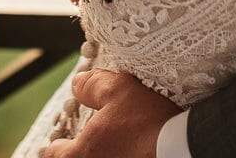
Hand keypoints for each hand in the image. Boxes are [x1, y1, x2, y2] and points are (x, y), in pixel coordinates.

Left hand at [41, 69, 177, 157]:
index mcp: (79, 156)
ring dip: (103, 156)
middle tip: (93, 143)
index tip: (69, 139)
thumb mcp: (118, 90)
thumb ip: (92, 86)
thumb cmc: (147, 123)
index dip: (60, 144)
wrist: (182, 148)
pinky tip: (134, 153)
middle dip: (80, 153)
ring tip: (116, 148)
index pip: (54, 154)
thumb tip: (78, 84)